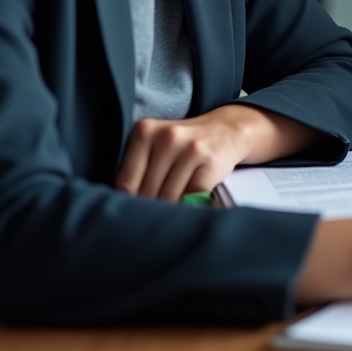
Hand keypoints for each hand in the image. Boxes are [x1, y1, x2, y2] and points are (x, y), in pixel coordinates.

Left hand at [115, 104, 317, 201]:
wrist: (227, 129)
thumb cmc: (185, 145)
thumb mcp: (156, 146)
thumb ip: (138, 173)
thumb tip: (124, 214)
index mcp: (144, 131)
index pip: (126, 183)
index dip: (129, 205)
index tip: (134, 216)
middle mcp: (167, 137)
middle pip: (147, 193)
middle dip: (151, 210)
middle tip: (153, 220)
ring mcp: (190, 148)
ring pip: (168, 198)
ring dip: (170, 211)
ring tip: (172, 216)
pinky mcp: (210, 162)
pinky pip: (192, 198)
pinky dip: (190, 208)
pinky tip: (190, 207)